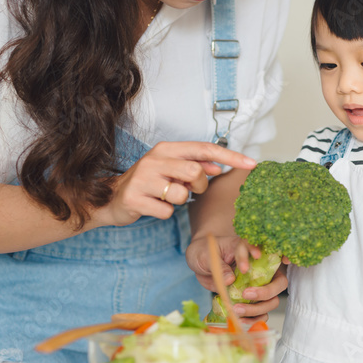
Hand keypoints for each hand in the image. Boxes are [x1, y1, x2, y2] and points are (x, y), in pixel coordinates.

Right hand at [96, 141, 255, 226]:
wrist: (111, 197)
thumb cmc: (149, 182)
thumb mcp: (171, 168)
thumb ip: (195, 165)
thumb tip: (219, 168)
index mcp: (167, 149)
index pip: (205, 149)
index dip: (230, 157)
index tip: (252, 164)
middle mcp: (154, 159)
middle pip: (195, 172)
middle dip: (199, 185)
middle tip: (189, 189)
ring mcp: (143, 179)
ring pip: (181, 194)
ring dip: (180, 201)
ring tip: (167, 197)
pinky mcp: (135, 198)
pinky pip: (166, 211)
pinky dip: (165, 213)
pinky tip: (154, 207)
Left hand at [186, 235, 288, 323]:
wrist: (201, 263)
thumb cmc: (205, 253)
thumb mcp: (207, 256)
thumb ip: (219, 266)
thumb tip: (230, 280)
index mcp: (250, 250)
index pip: (266, 251)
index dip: (271, 256)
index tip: (252, 260)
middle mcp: (260, 268)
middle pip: (278, 281)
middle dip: (266, 291)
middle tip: (246, 294)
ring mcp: (257, 285)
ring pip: (272, 300)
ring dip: (258, 308)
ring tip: (237, 309)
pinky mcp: (250, 299)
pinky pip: (261, 312)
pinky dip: (254, 319)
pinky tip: (240, 319)